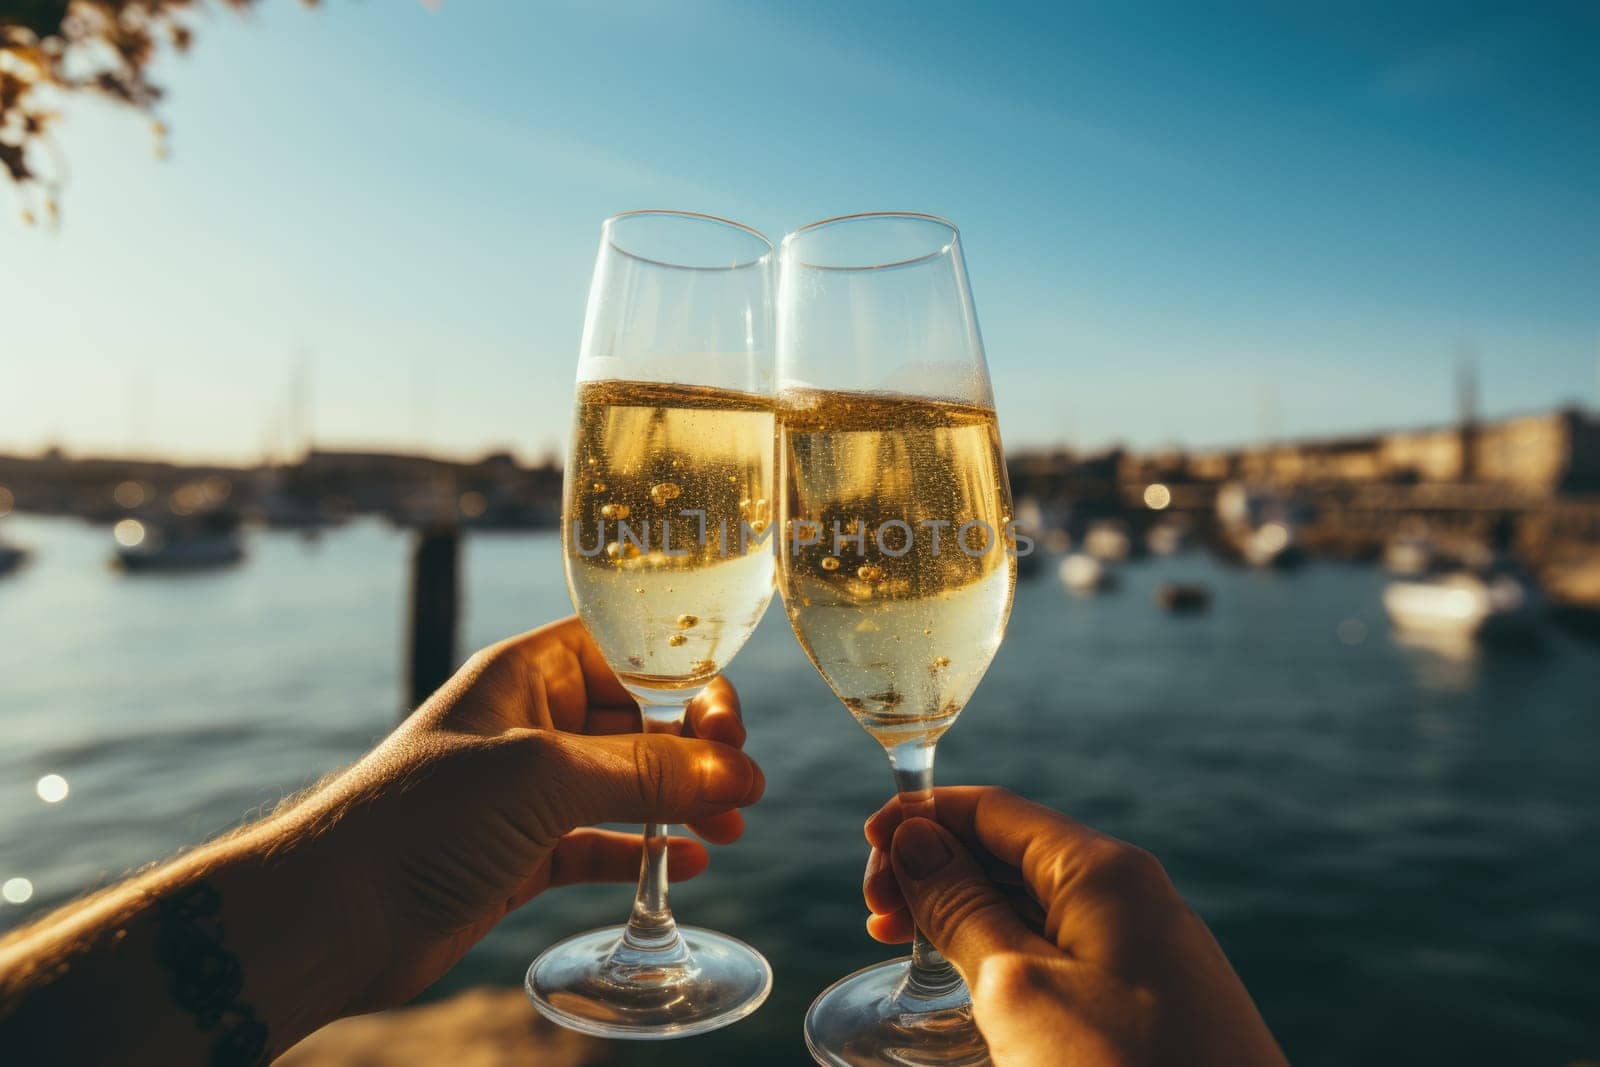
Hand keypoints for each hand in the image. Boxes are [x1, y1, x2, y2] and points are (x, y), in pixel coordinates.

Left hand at [291, 617, 764, 1009]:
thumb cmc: (418, 818)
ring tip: (732, 826)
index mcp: (524, 674)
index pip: (626, 650)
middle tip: (742, 783)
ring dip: (682, 801)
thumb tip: (738, 773)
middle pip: (636, 719)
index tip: (727, 724)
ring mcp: (525, 794)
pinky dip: (646, 850)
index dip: (684, 677)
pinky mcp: (521, 856)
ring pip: (626, 785)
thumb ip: (646, 771)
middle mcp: (529, 726)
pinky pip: (601, 844)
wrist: (329, 915)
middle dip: (695, 748)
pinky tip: (692, 862)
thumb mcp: (544, 776)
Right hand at [862, 788, 1284, 1066]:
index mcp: (1102, 869)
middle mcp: (1130, 892)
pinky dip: (1002, 948)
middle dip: (935, 867)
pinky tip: (968, 976)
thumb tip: (918, 839)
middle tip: (873, 915)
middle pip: (1010, 850)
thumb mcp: (1017, 990)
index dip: (923, 817)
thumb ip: (961, 908)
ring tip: (903, 943)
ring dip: (961, 910)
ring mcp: (1144, 947)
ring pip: (1032, 900)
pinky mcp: (1149, 997)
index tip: (865, 846)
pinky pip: (1060, 945)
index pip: (995, 809)